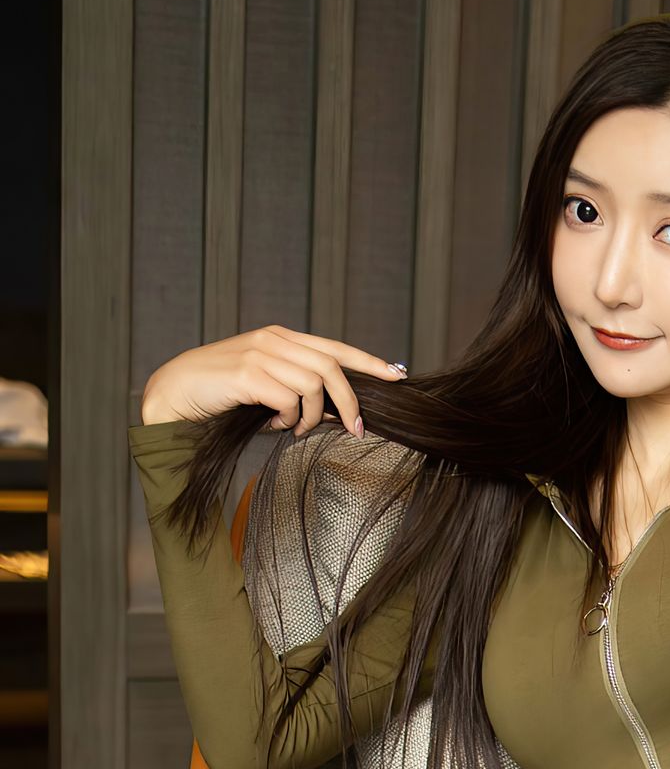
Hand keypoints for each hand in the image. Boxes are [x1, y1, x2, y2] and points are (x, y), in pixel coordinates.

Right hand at [139, 327, 404, 436]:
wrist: (175, 392)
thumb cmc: (223, 395)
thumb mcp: (267, 388)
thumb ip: (298, 392)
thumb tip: (338, 413)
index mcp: (281, 338)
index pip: (334, 347)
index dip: (368, 362)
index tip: (396, 376)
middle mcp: (273, 340)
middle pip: (332, 366)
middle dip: (350, 401)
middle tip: (355, 429)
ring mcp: (259, 353)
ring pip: (313, 385)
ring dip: (313, 417)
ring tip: (296, 429)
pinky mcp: (247, 373)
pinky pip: (289, 399)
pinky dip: (289, 419)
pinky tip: (275, 426)